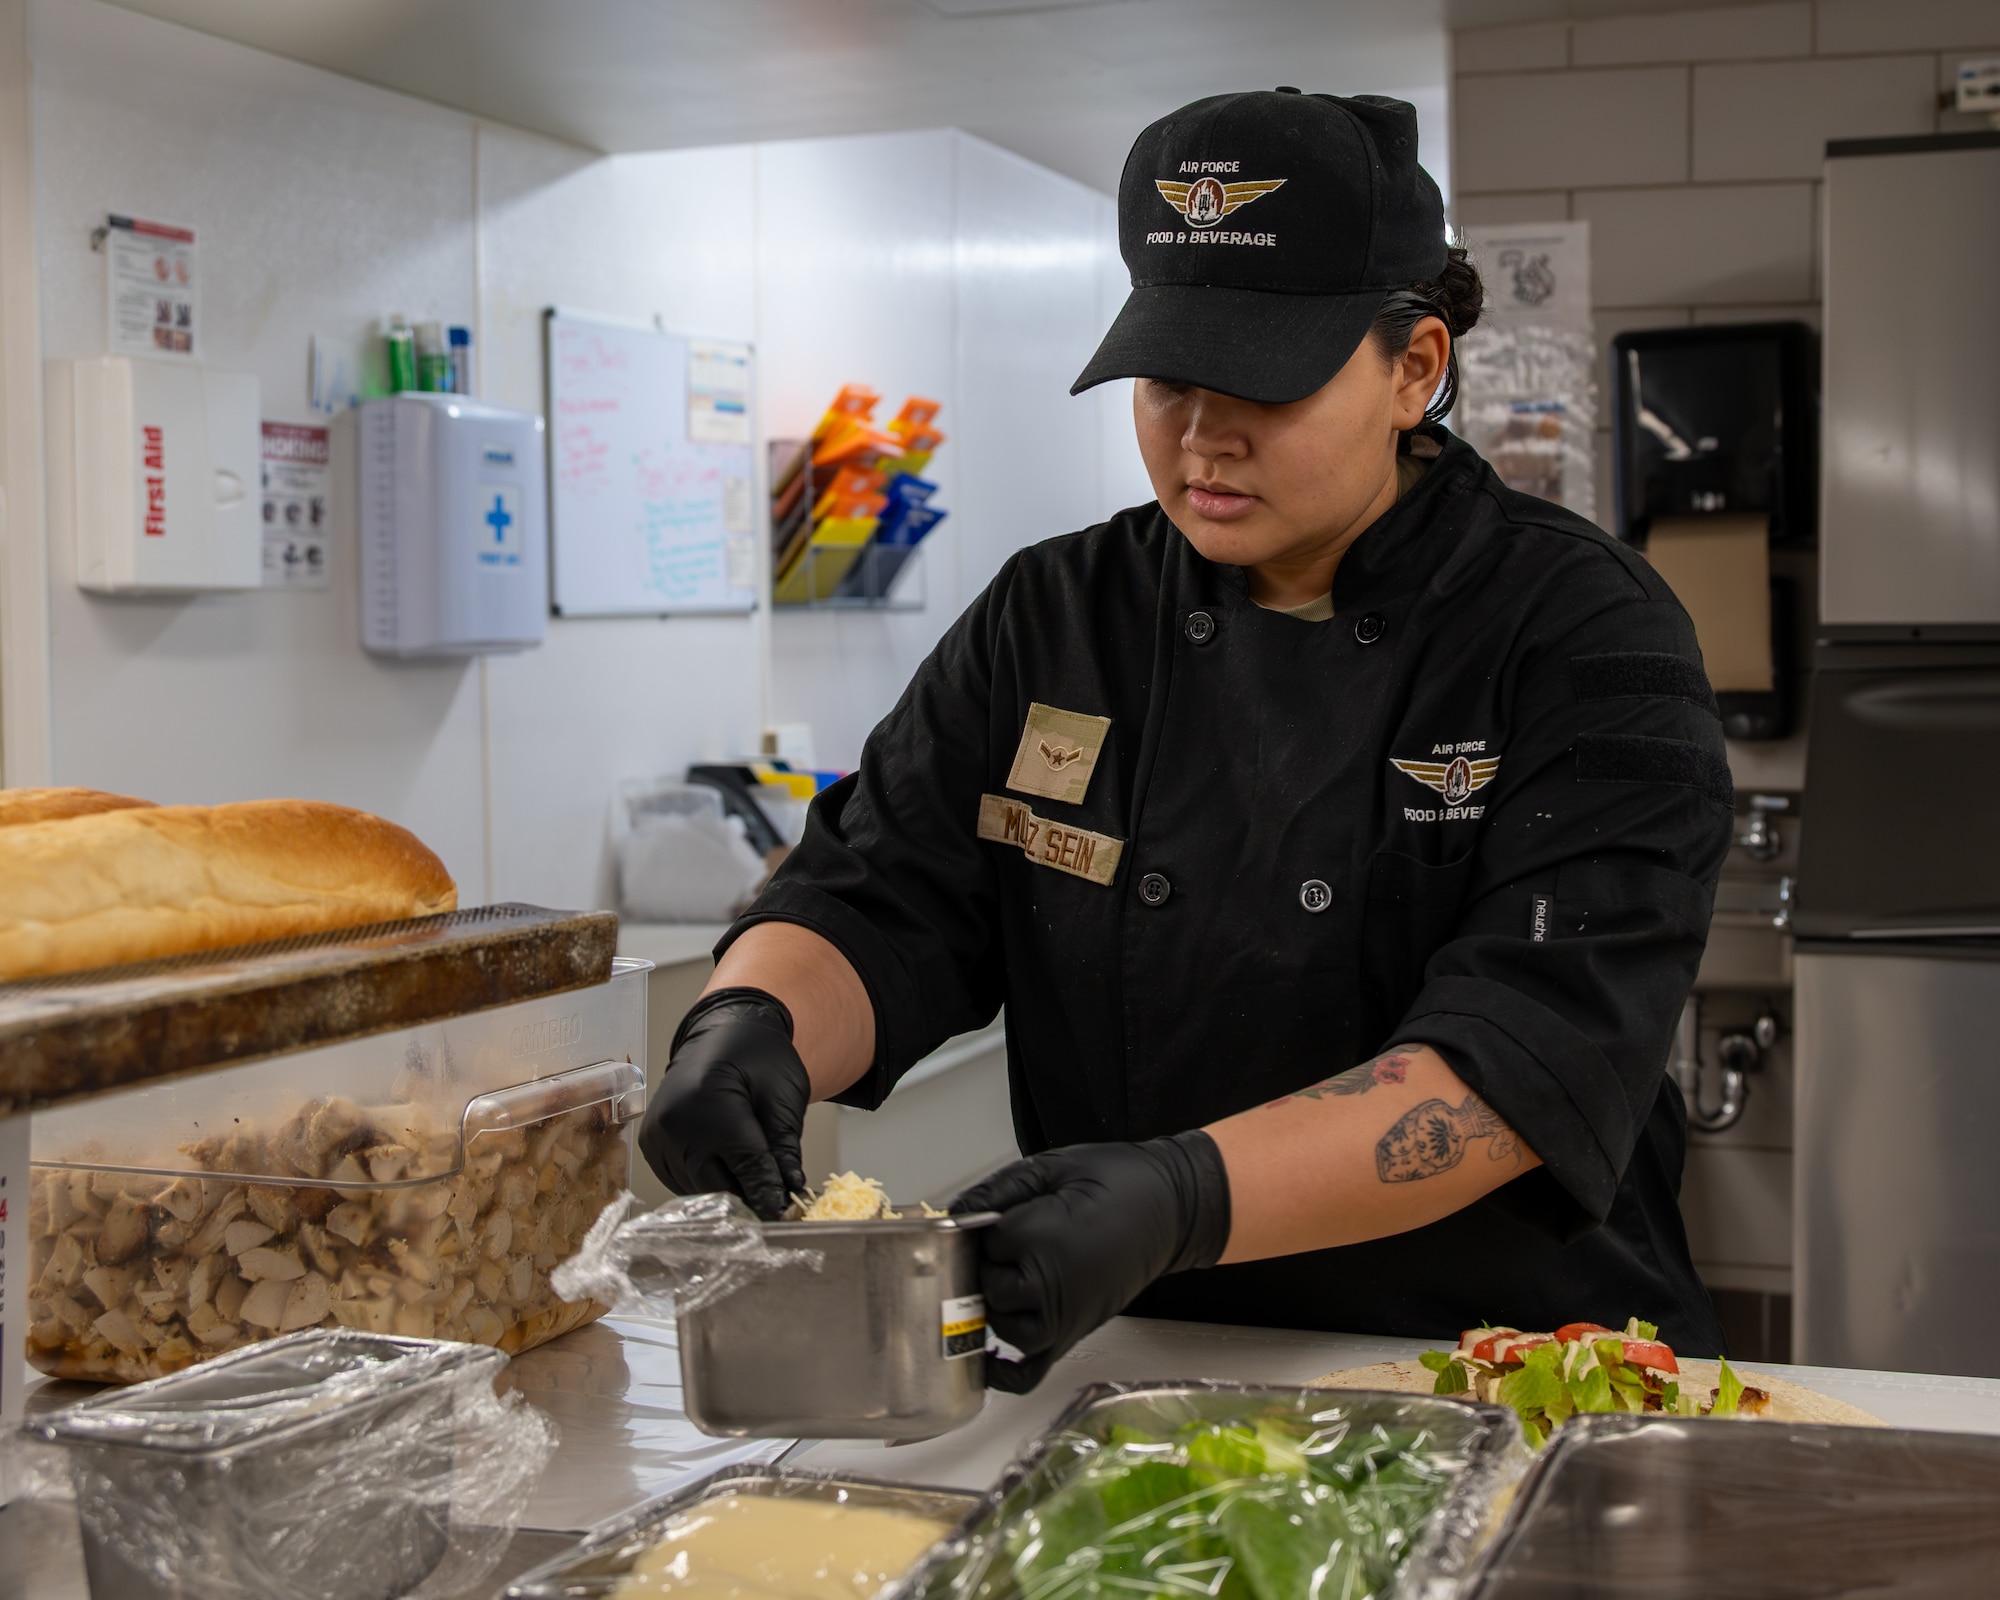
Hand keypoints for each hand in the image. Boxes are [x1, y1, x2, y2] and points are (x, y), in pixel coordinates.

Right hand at [639, 988, 810, 1220]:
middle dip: (749, 1197)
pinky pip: (681, 1181)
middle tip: (777, 1205)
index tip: (787, 1212)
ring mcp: (656, 1135)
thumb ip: (784, 1148)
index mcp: (709, 1102)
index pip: (744, 1166)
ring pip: (698, 1189)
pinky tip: (728, 1170)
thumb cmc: (758, 1059)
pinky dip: (707, 1182)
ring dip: (728, 1193)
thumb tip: (788, 1195)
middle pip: (715, 1186)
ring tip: (755, 1183)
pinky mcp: (651, 1145)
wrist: (723, 1035)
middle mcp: (673, 1121)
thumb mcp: (784, 1096)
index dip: (769, 1193)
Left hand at [951, 1132, 1230, 1392]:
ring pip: (1001, 1326)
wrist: (1173, 1207)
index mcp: (1045, 1239)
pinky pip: (1028, 1372)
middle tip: (1009, 1237)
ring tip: (1010, 1273)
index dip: (986, 1225)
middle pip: (988, 1286)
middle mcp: (1053, 1286)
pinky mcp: (1075, 1334)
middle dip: (989, 1261)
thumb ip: (1000, 1190)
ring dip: (995, 1303)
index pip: (985, 1242)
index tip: (1002, 1212)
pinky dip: (1003, 1373)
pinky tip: (986, 1355)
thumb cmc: (1121, 1182)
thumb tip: (957, 1211)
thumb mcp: (1055, 1166)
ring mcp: (1064, 1317)